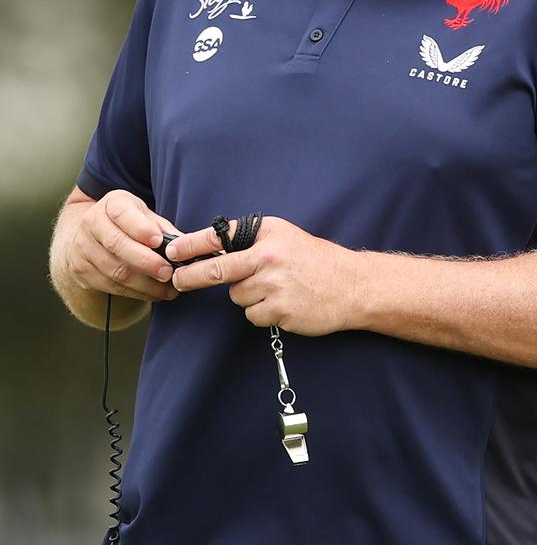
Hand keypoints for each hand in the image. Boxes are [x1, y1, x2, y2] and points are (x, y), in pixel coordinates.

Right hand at [66, 189, 179, 301]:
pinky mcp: (82, 271)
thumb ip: (162, 228)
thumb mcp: (144, 214)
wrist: (90, 232)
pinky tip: (154, 293)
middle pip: (118, 245)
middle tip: (168, 272)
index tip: (158, 241)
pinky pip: (112, 287)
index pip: (123, 214)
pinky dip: (136, 293)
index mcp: (111, 204)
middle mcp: (92, 223)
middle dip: (146, 262)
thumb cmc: (127, 222)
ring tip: (167, 288)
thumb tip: (185, 246)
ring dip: (145, 284)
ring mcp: (83, 248)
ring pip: (116, 271)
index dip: (141, 228)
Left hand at [168, 216, 361, 335]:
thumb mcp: (284, 238)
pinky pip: (253, 315)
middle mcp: (268, 256)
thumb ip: (253, 243)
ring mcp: (274, 284)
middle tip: (179, 281)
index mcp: (268, 234)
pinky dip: (262, 313)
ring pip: (237, 296)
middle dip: (192, 276)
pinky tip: (283, 304)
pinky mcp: (279, 310)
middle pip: (218, 269)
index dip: (192, 245)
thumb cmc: (315, 260)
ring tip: (275, 290)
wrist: (351, 286)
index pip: (221, 237)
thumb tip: (214, 252)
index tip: (172, 251)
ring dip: (248, 296)